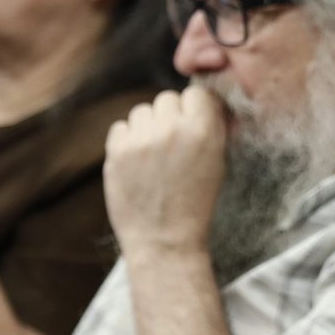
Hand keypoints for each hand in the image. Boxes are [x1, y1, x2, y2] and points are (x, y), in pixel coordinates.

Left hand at [103, 87, 227, 258]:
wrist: (164, 241)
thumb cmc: (195, 205)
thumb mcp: (217, 164)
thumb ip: (210, 129)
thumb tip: (203, 103)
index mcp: (203, 131)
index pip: (196, 93)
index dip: (194, 107)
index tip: (192, 121)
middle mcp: (172, 129)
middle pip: (167, 98)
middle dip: (170, 116)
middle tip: (171, 143)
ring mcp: (142, 139)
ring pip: (142, 111)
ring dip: (147, 127)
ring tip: (152, 155)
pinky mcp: (117, 151)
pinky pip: (120, 127)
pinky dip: (127, 140)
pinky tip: (136, 163)